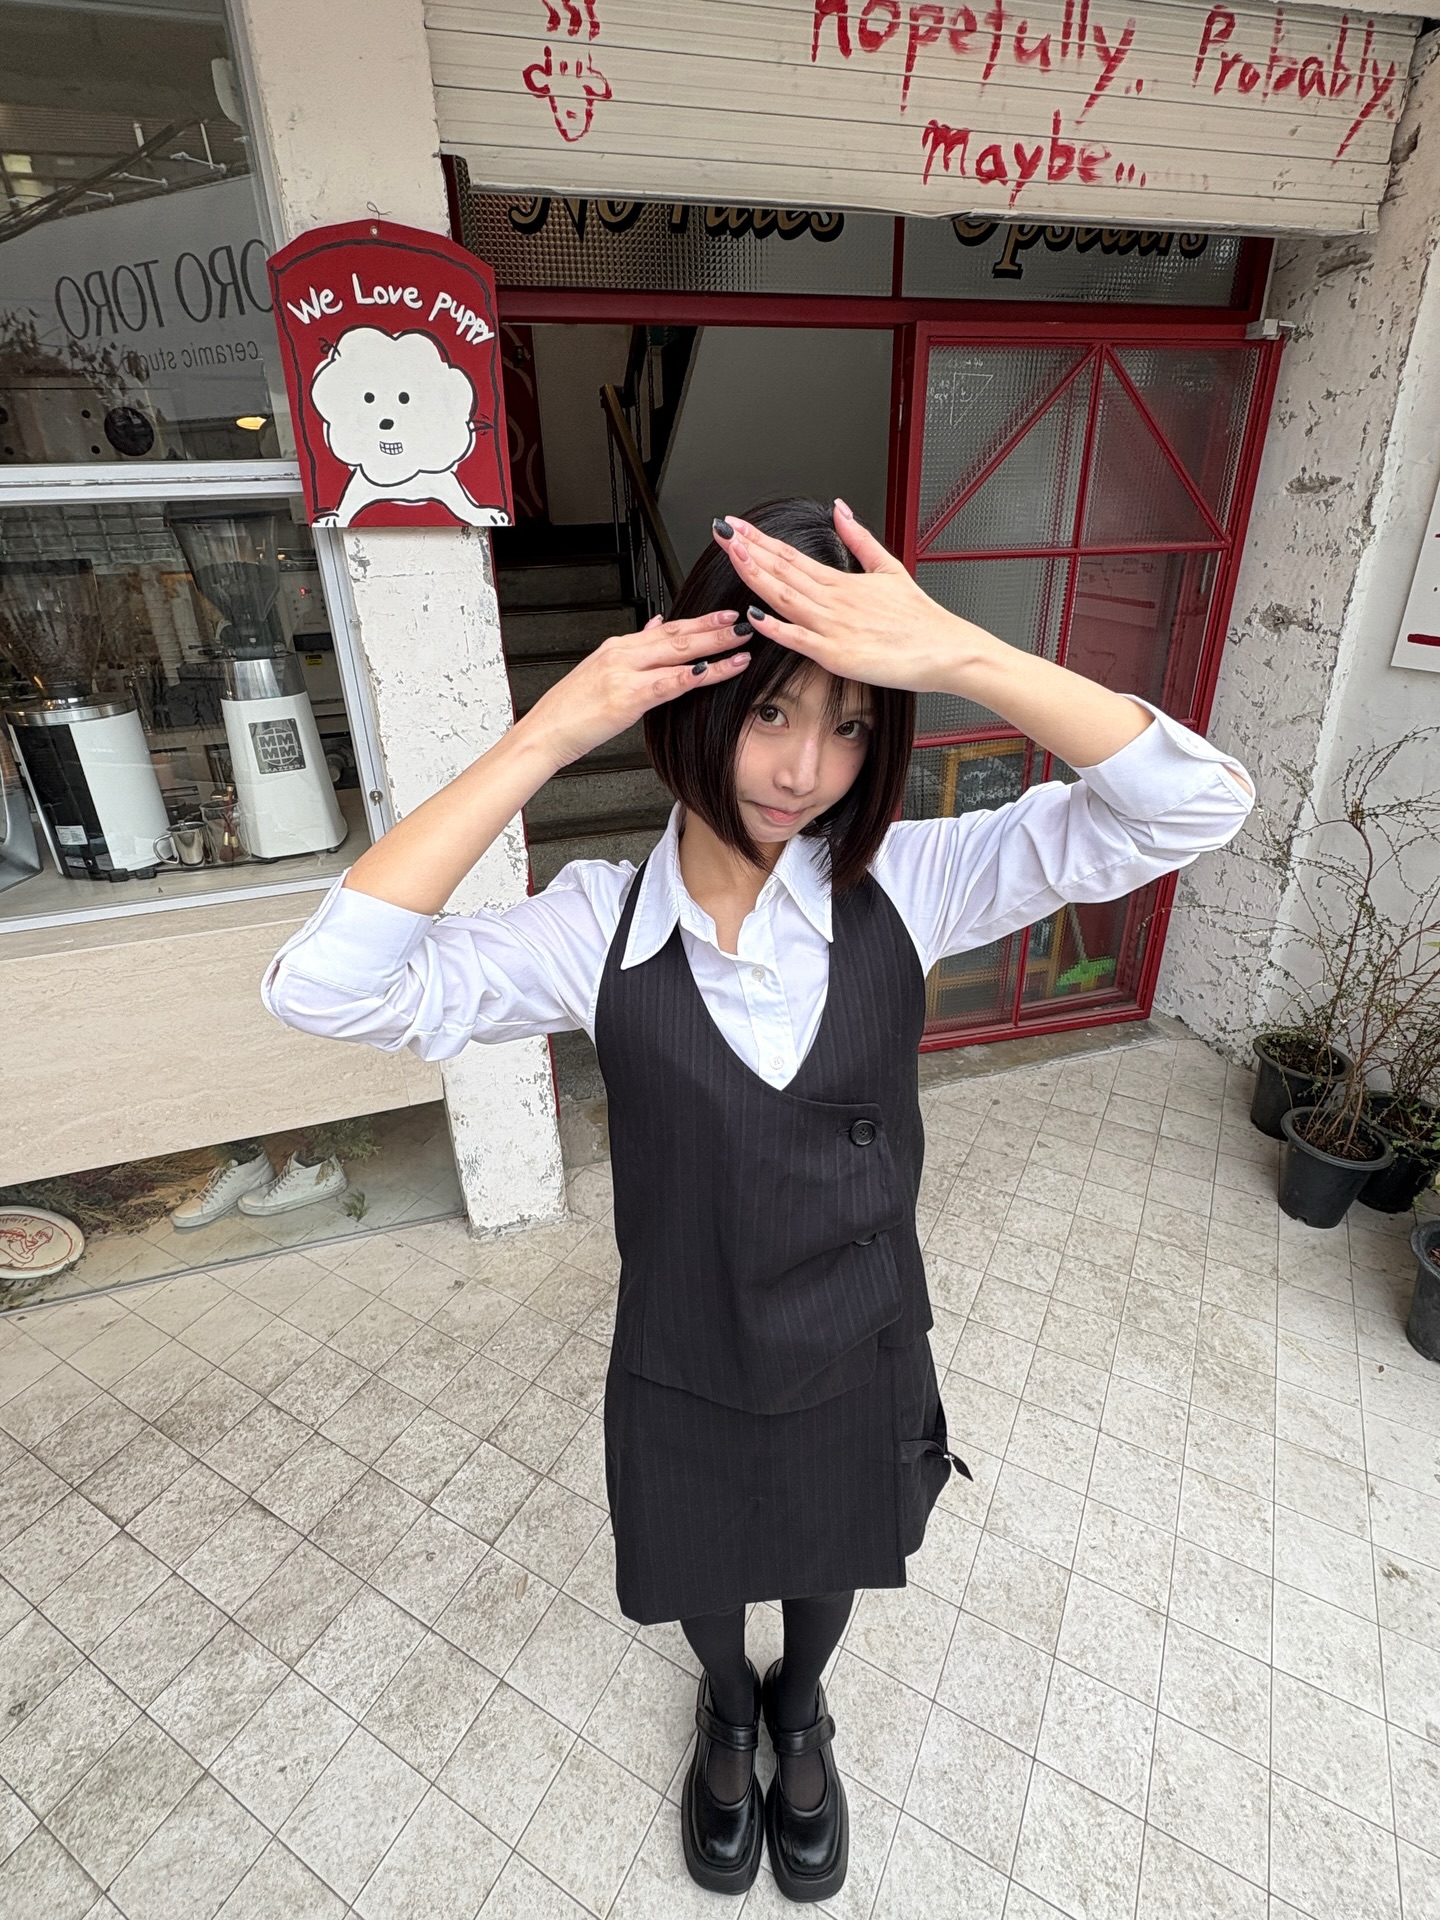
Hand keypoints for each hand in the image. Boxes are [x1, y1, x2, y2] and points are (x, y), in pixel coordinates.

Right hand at [521, 610, 748, 766]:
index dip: (699, 621)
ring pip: (677, 654)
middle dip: (714, 628)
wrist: (544, 733)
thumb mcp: (600, 671)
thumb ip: (632, 648)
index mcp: (618, 647)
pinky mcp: (626, 698)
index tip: (725, 615)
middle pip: (677, 635)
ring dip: (713, 648)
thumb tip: (655, 626)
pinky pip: (667, 684)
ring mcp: (624, 674)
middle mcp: (622, 654)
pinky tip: (712, 670)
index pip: (667, 628)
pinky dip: (692, 675)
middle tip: (743, 620)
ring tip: (741, 643)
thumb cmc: (570, 710)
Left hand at [716, 503, 980, 693]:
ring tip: (732, 555)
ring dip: (756, 576)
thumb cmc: (921, 619)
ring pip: (785, 598)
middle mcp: (834, 600)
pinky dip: (777, 628)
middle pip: (782, 570)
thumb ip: (859, 539)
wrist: (947, 650)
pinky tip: (755, 617)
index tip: (735, 525)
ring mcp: (835, 627)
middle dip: (748, 549)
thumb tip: (839, 508)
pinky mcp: (839, 655)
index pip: (791, 555)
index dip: (759, 539)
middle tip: (721, 531)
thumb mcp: (890, 567)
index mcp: (842, 582)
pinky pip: (801, 640)